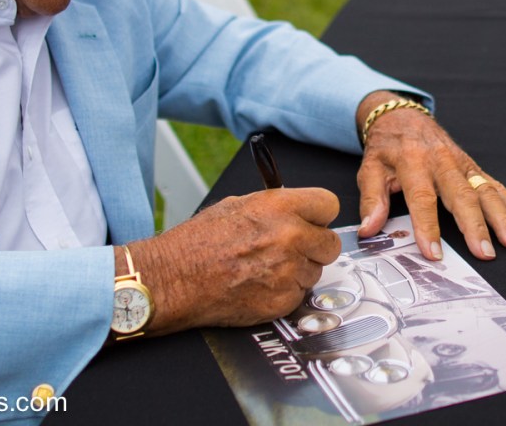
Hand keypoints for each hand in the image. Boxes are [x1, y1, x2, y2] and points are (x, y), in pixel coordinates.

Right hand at [125, 188, 341, 334]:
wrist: (175, 278)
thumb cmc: (197, 243)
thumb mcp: (236, 206)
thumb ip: (274, 207)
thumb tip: (295, 212)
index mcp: (279, 207)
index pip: (329, 204)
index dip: (319, 215)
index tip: (313, 221)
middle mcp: (290, 237)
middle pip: (330, 244)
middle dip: (314, 247)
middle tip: (292, 249)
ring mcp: (288, 272)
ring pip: (315, 272)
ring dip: (298, 271)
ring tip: (265, 268)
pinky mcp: (283, 301)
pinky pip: (299, 295)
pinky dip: (284, 292)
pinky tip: (259, 285)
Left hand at [356, 92, 505, 261]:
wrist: (402, 117)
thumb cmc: (385, 148)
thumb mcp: (369, 169)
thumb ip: (371, 200)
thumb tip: (368, 230)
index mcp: (412, 162)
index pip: (422, 199)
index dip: (428, 227)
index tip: (433, 253)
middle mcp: (441, 162)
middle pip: (461, 196)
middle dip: (474, 226)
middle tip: (484, 253)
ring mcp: (461, 163)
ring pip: (484, 190)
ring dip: (501, 218)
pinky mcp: (472, 166)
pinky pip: (495, 184)